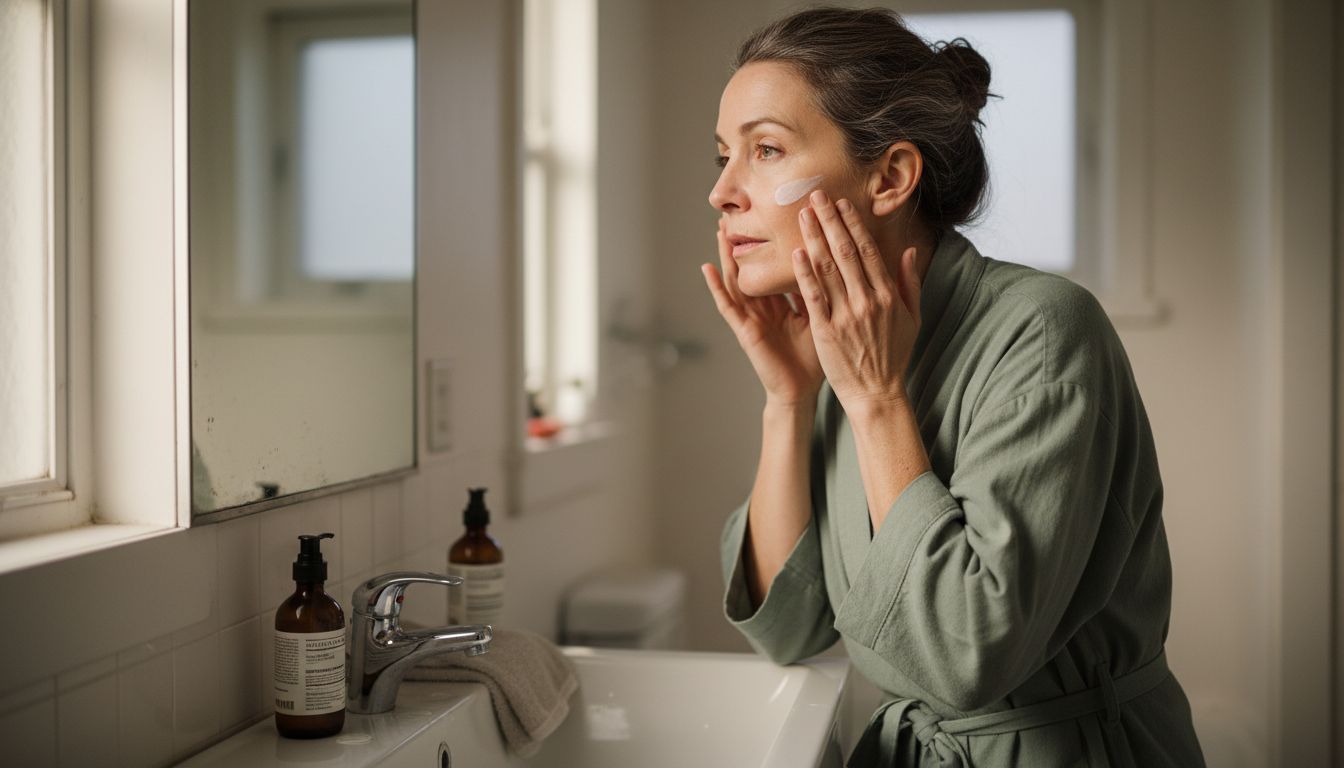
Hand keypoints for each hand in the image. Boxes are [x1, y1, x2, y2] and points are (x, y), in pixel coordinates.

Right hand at [702, 217, 823, 406]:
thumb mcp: (823, 319)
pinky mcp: (744, 330)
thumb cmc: (813, 361)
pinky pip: (727, 305)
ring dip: (728, 256)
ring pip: (737, 279)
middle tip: (744, 214)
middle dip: (749, 243)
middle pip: (755, 268)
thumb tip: (842, 266)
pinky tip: (707, 268)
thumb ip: (825, 294)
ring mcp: (752, 317)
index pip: (780, 267)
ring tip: (721, 231)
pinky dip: (716, 287)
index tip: (779, 218)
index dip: (779, 244)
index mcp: (784, 304)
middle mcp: (766, 307)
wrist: (801, 393)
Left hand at [791, 190, 922, 410]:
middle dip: (830, 221)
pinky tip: (796, 252)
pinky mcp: (826, 331)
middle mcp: (867, 300)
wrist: (876, 393)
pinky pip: (814, 296)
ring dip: (814, 238)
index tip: (842, 204)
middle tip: (816, 196)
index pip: (867, 250)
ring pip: (828, 268)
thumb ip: (909, 282)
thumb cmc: (893, 356)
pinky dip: (805, 273)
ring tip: (803, 215)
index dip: (853, 224)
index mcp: (887, 295)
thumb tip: (909, 250)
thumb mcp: (911, 318)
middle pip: (845, 252)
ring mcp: (846, 315)